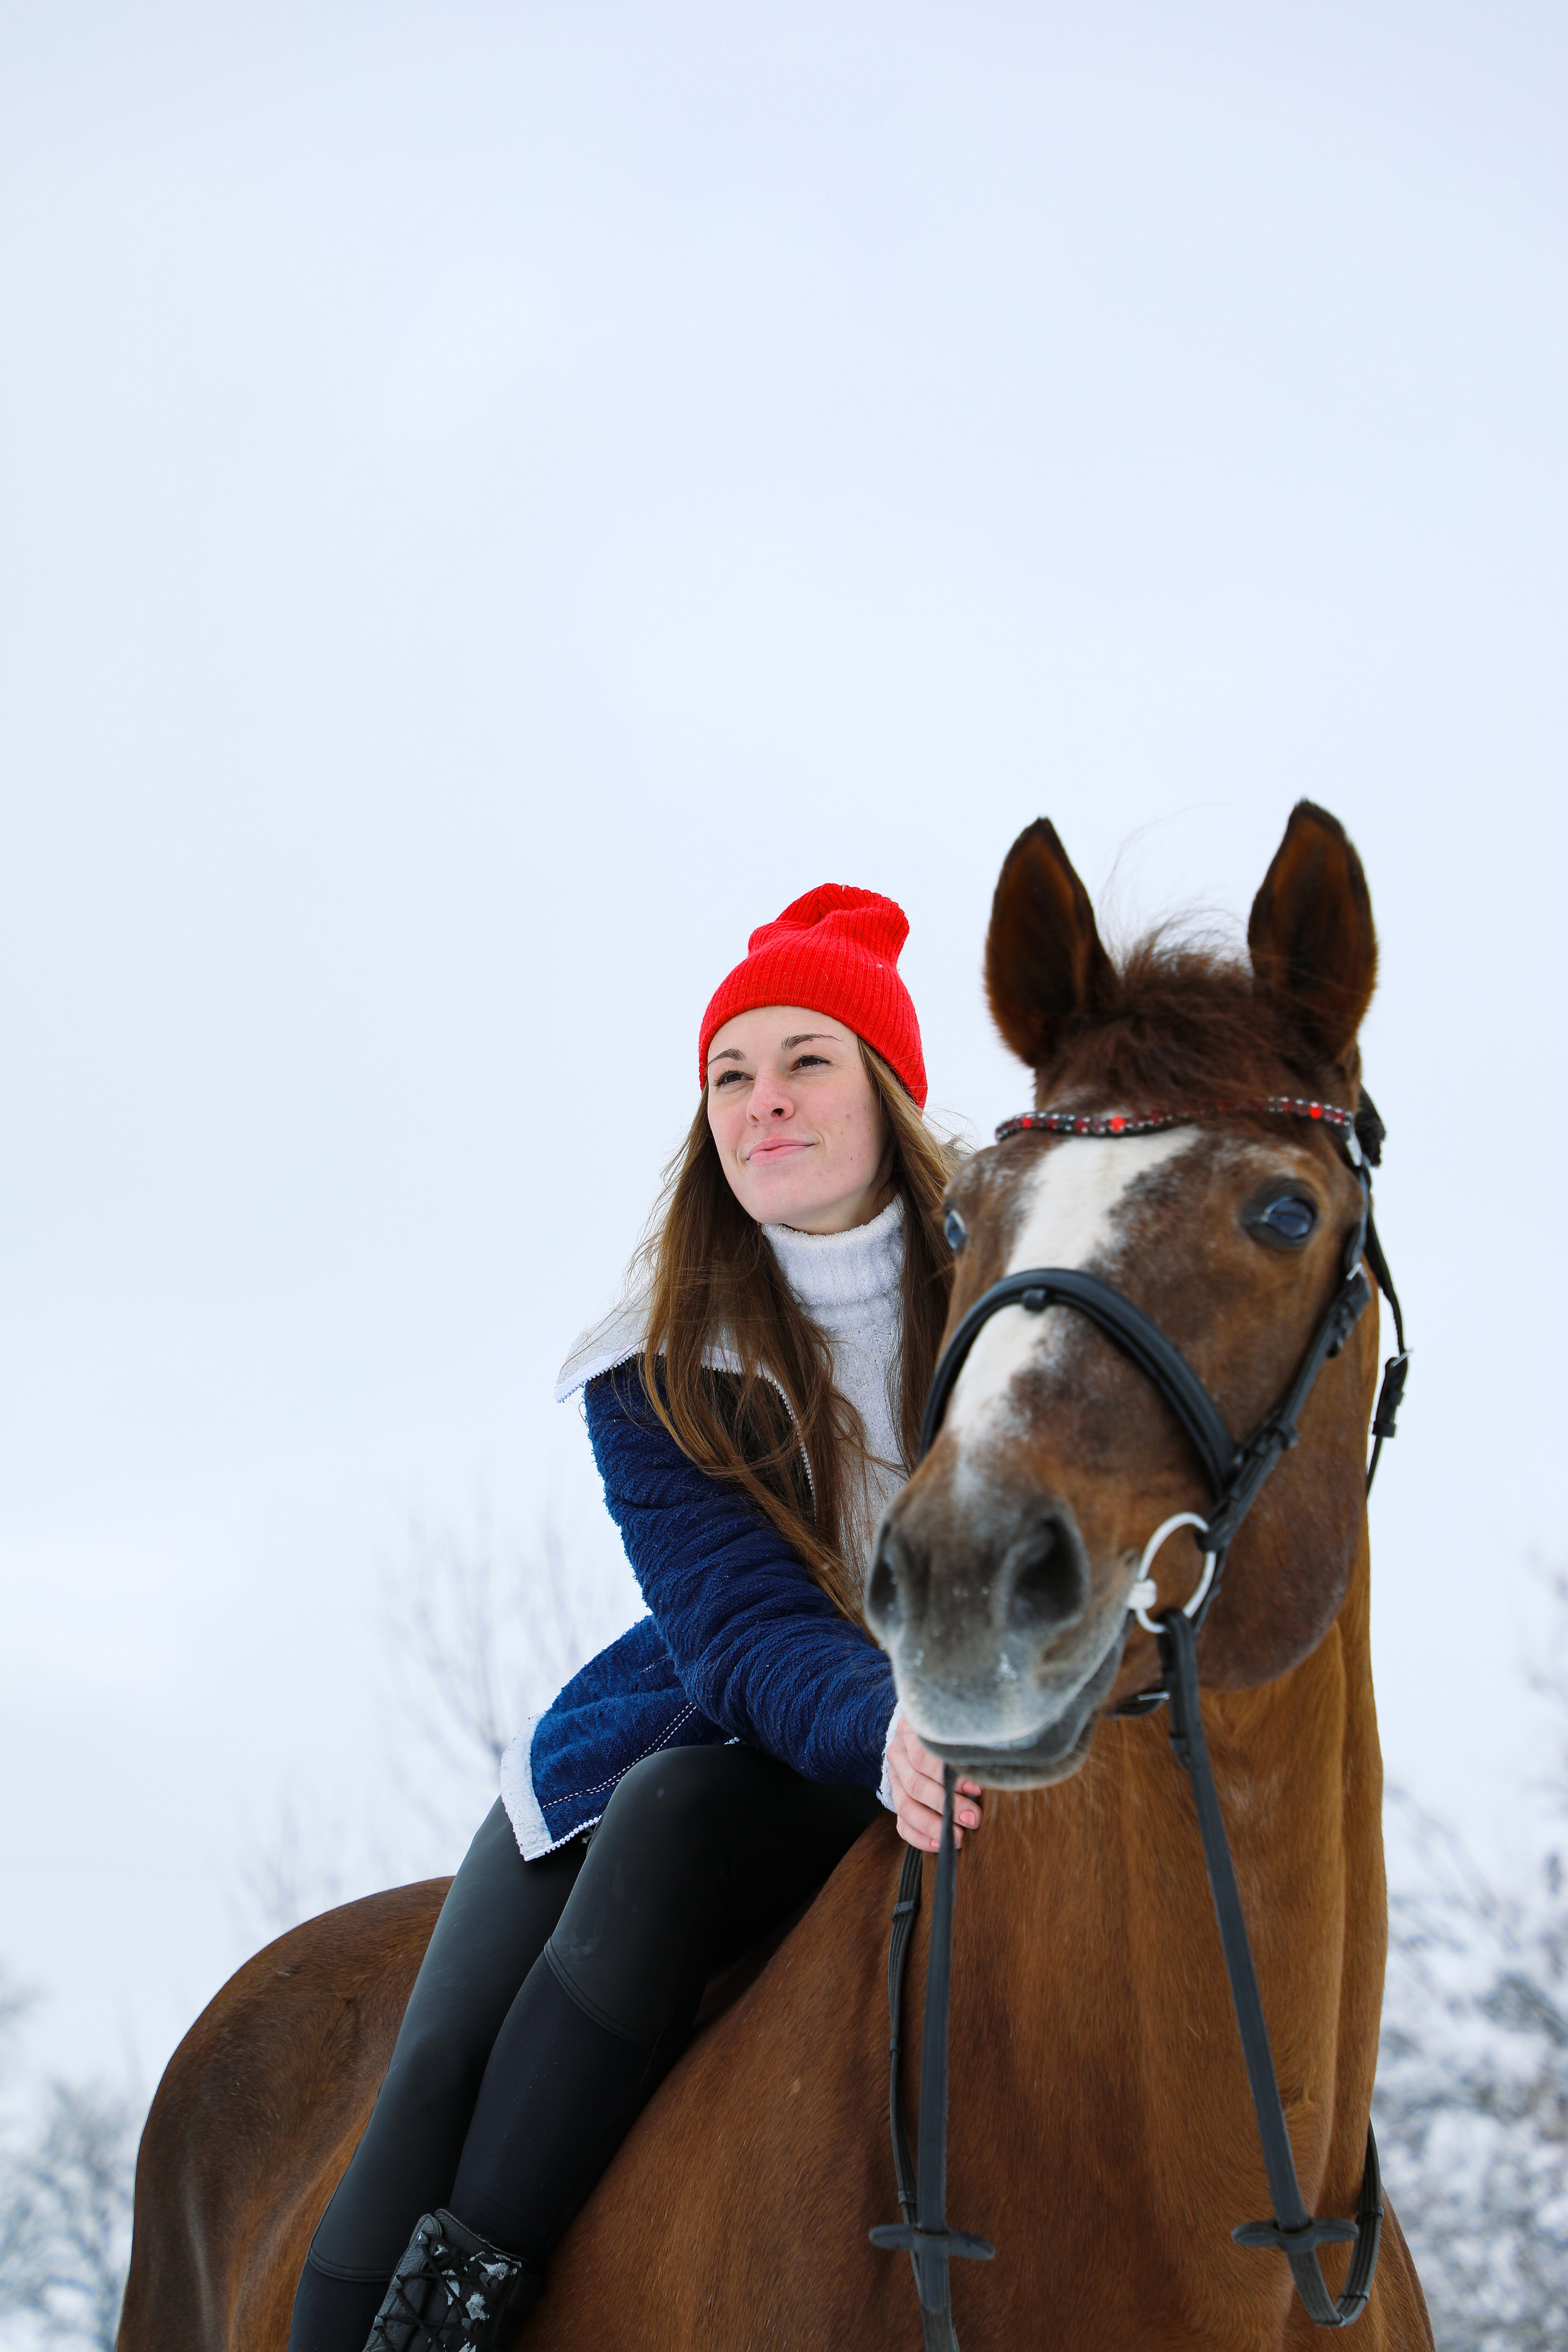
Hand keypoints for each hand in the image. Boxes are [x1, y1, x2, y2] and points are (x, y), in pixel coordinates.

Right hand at [887, 1713, 983, 1851]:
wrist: (934, 1738)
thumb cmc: (957, 1736)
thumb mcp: (961, 1732)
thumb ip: (969, 1747)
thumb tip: (988, 1773)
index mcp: (910, 1731)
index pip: (923, 1757)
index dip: (950, 1776)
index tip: (977, 1788)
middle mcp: (898, 1754)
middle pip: (915, 1785)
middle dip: (946, 1805)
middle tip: (973, 1818)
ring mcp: (895, 1779)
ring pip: (906, 1807)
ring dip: (934, 1826)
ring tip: (959, 1837)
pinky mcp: (897, 1800)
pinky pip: (902, 1825)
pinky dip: (920, 1838)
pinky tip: (939, 1845)